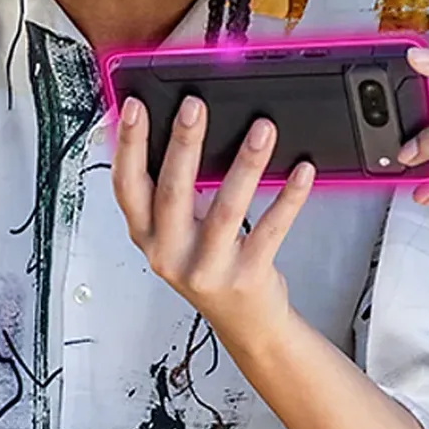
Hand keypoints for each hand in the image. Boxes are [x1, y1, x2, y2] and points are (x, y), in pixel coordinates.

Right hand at [111, 95, 314, 343]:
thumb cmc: (210, 268)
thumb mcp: (176, 233)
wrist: (245, 323)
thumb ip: (169, 191)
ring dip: (245, 164)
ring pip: (226, 209)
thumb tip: (178, 129)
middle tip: (194, 105)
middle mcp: (170, 253)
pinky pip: (270, 229)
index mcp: (147, 236)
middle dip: (183, 144)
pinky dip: (288, 198)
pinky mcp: (246, 276)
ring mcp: (208, 268)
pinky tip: (301, 172)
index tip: (133, 107)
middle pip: (172, 192)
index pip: (127, 186)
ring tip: (262, 129)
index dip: (127, 145)